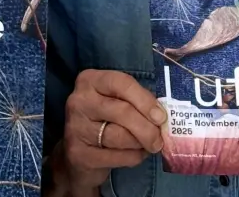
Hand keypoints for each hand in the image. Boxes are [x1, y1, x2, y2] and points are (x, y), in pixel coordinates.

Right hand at [58, 69, 164, 190]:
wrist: (78, 153)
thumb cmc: (104, 120)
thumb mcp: (117, 102)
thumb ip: (136, 102)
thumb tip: (162, 115)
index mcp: (90, 80)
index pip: (122, 83)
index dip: (145, 100)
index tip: (161, 116)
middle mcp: (79, 101)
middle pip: (122, 112)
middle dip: (147, 128)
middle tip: (159, 139)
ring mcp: (76, 128)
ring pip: (120, 136)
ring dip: (140, 144)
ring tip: (148, 145)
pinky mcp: (78, 153)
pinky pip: (116, 156)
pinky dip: (133, 157)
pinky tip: (136, 155)